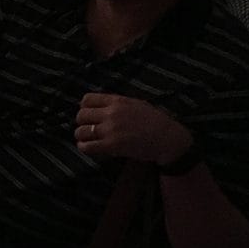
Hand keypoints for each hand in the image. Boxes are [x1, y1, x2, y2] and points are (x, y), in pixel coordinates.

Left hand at [74, 93, 190, 164]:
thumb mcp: (136, 103)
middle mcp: (111, 113)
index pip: (87, 99)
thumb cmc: (155, 121)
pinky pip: (87, 146)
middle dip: (82, 123)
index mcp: (117, 101)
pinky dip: (85, 147)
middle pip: (81, 115)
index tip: (90, 115)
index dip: (85, 108)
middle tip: (89, 129)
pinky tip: (90, 148)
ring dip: (82, 136)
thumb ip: (117, 104)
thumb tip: (99, 106)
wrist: (167, 138)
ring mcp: (110, 129)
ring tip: (89, 139)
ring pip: (81, 131)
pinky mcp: (112, 145)